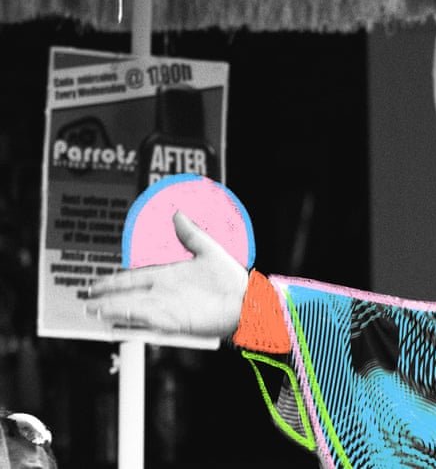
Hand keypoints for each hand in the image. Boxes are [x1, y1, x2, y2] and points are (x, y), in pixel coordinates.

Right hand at [85, 211, 248, 337]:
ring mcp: (169, 309)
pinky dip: (133, 319)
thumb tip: (178, 213)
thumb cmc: (230, 278)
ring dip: (114, 310)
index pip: (135, 278)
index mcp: (168, 276)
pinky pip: (149, 321)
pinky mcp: (176, 323)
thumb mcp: (208, 250)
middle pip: (128, 295)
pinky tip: (119, 318)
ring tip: (94, 311)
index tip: (96, 284)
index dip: (115, 281)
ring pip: (134, 309)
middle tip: (86, 301)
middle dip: (107, 298)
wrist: (247, 301)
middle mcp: (164, 294)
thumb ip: (190, 234)